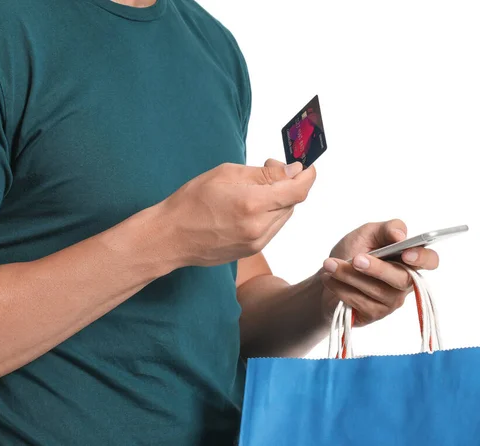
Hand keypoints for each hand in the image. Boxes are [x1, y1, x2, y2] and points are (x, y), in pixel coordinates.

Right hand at [159, 160, 315, 266]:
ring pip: (284, 216)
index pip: (297, 190)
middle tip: (270, 169)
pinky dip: (270, 213)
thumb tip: (293, 170)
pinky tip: (250, 206)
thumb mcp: (226, 174)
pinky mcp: (252, 250)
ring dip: (279, 199)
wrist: (172, 236)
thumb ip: (264, 173)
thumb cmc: (192, 201)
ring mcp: (257, 242)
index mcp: (252, 204)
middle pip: (293, 202)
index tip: (308, 166)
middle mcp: (259, 227)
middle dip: (289, 183)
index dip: (308, 176)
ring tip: (256, 188)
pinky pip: (273, 227)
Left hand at [320, 219, 438, 325]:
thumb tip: (401, 235)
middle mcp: (405, 282)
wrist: (328, 274)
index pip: (430, 261)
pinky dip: (342, 288)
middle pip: (402, 279)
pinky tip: (330, 279)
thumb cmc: (353, 251)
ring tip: (330, 264)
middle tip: (355, 259)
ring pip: (377, 290)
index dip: (422, 259)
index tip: (405, 253)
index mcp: (408, 259)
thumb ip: (387, 229)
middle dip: (377, 268)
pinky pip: (361, 302)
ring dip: (349, 275)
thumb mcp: (368, 233)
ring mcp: (391, 301)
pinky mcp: (374, 314)